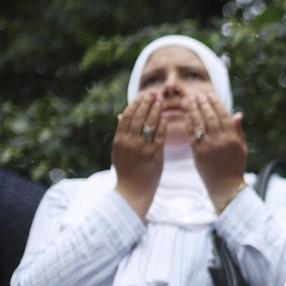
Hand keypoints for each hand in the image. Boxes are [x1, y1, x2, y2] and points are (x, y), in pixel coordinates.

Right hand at [113, 92, 166, 217]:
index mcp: (119, 141)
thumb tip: (120, 115)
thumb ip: (122, 133)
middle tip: (154, 93)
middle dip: (146, 103)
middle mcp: (129, 142)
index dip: (135, 105)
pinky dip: (162, 125)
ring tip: (160, 101)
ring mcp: (142, 148)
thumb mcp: (119, 151)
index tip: (141, 95)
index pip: (127, 117)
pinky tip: (166, 117)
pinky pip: (159, 136)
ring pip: (148, 124)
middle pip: (139, 117)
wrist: (131, 192)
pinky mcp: (154, 155)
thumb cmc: (126, 172)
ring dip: (155, 110)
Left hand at [188, 93, 248, 210]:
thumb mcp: (242, 148)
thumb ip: (238, 130)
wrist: (226, 186)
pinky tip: (186, 115)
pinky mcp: (198, 153)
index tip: (210, 94)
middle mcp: (220, 140)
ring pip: (199, 123)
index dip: (215, 103)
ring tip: (189, 100)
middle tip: (197, 94)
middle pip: (210, 116)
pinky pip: (192, 135)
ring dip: (193, 110)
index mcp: (232, 138)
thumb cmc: (235, 166)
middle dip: (203, 103)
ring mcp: (208, 146)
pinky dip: (189, 123)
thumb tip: (238, 113)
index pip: (223, 115)